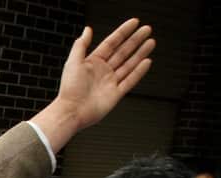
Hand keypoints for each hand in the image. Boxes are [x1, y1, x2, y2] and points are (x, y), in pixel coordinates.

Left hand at [32, 19, 154, 150]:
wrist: (71, 112)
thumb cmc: (69, 89)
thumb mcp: (73, 62)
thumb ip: (81, 45)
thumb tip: (87, 30)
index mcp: (93, 62)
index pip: (111, 43)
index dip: (123, 32)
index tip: (134, 23)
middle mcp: (103, 71)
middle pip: (123, 52)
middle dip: (135, 40)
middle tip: (147, 30)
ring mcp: (110, 82)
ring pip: (129, 64)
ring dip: (140, 53)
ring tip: (151, 42)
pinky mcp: (115, 94)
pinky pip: (130, 81)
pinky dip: (139, 72)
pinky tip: (147, 62)